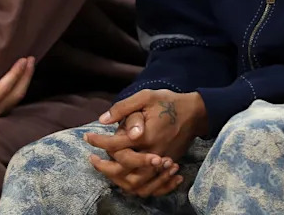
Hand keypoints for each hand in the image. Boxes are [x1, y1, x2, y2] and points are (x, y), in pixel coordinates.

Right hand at [0, 57, 34, 128]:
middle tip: (31, 58)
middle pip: (14, 95)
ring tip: (31, 63)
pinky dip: (20, 86)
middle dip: (25, 76)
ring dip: (25, 80)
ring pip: (16, 99)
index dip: (14, 75)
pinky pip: (13, 99)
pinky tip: (23, 74)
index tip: (22, 60)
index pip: (1, 91)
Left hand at [86, 90, 206, 193]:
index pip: (116, 144)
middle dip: (104, 166)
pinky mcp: (168, 166)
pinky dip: (136, 185)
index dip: (99, 141)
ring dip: (117, 178)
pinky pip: (150, 185)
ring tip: (105, 169)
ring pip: (136, 182)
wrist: (195, 113)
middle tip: (92, 159)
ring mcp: (162, 162)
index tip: (88, 137)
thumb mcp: (146, 97)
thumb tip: (103, 120)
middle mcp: (153, 152)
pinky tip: (124, 178)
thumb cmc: (169, 102)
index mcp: (146, 135)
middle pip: (123, 169)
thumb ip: (124, 108)